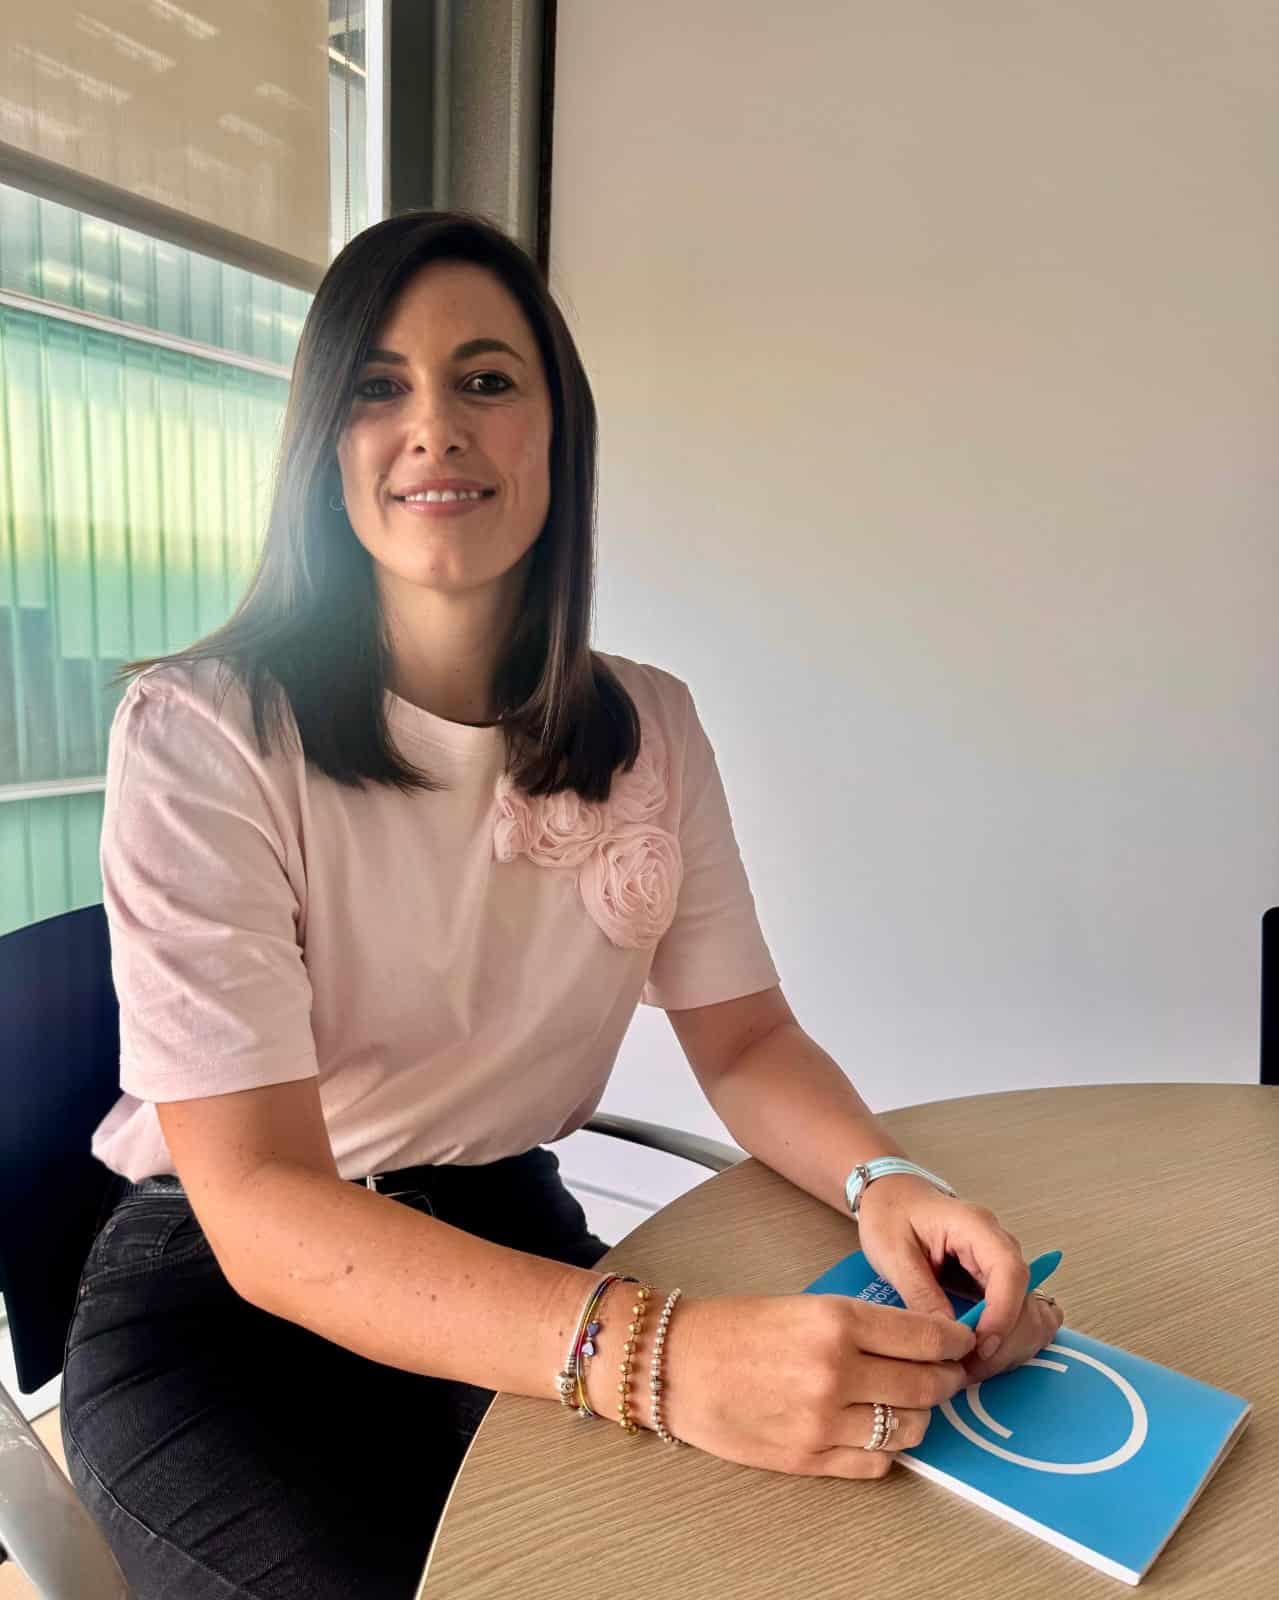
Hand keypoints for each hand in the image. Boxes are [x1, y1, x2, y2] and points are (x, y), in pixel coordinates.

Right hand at [653, 1290, 976, 1479]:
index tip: (962, 1343)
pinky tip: (879, 1432)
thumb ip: (859, 1325)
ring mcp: (823, 1420)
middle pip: (925, 1384)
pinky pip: (875, 1462)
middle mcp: (836, 1371)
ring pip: (908, 1428)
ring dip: (921, 1417)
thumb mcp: (803, 1304)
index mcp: (835, 1321)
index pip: (924, 1336)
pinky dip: (888, 1449)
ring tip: (913, 1405)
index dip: (953, 1342)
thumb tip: (917, 1344)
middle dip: (947, 1380)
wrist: (675, 1364)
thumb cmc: (733, 1327)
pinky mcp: (809, 1458)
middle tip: (949, 1375)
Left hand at [854, 1174, 1064, 1379]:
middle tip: (966, 1369)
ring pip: (1030, 1314)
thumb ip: (920, 1292)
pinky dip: (1008, 1343)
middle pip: (1026, 1299)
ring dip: (1008, 1347)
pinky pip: (1019, 1318)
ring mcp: (1000, 1266)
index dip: (1003, 1314)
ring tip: (969, 1368)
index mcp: (975, 1226)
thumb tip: (948, 1336)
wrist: (890, 1197)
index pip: (1010, 1271)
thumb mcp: (892, 1252)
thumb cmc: (889, 1214)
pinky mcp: (996, 1285)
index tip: (979, 1348)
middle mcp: (998, 1245)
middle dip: (1003, 1341)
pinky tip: (979, 1357)